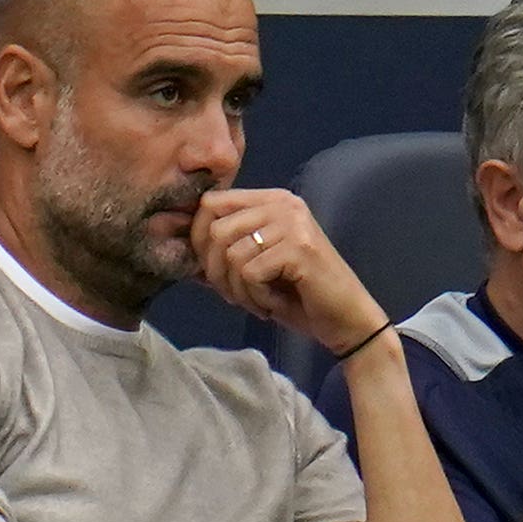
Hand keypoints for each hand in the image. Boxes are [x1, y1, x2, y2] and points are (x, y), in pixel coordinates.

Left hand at [190, 188, 386, 353]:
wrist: (347, 321)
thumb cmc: (301, 297)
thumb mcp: (255, 269)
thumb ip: (222, 253)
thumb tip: (174, 246)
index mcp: (271, 201)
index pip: (211, 203)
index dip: (199, 240)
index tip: (210, 273)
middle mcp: (282, 204)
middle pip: (215, 228)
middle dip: (216, 272)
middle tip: (236, 296)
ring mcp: (292, 223)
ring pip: (230, 253)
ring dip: (237, 290)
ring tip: (258, 303)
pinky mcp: (299, 248)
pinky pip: (250, 272)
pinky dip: (255, 298)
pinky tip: (273, 305)